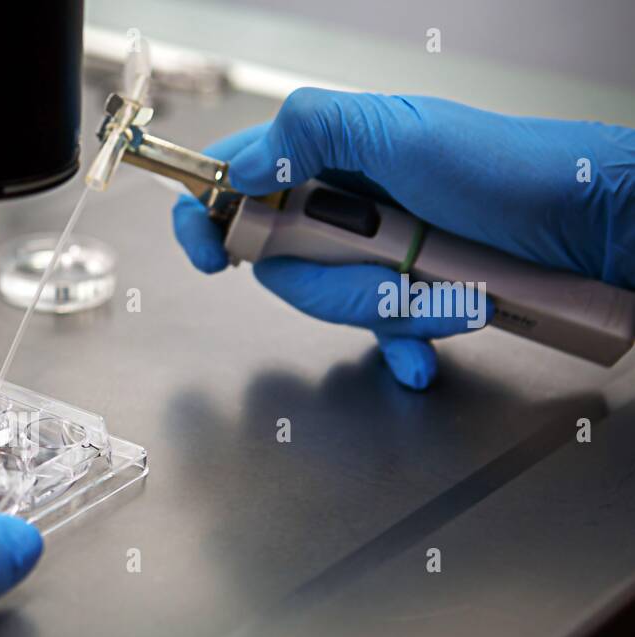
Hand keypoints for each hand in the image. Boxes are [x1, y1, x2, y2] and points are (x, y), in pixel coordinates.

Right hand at [173, 89, 634, 388]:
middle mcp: (343, 202)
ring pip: (333, 303)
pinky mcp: (405, 289)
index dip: (208, 218)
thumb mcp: (400, 134)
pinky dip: (405, 341)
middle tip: (387, 272)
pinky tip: (436, 337)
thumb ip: (311, 133)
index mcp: (328, 153)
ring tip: (452, 292)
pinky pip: (376, 333)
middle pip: (281, 265)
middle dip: (335, 284)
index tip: (210, 254)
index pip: (236, 181)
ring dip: (390, 311)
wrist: (589, 225)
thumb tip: (240, 170)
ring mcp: (373, 249)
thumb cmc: (506, 168)